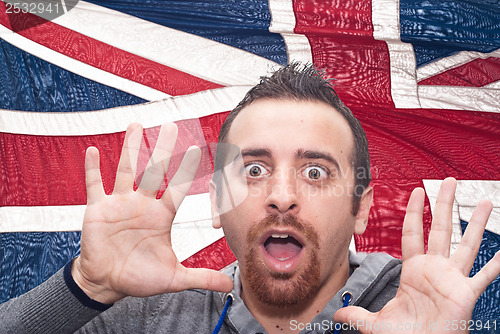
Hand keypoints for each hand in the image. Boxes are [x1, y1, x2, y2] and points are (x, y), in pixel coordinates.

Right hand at [72, 123, 232, 303]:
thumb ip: (201, 277)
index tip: (197, 148)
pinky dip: (93, 170)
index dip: (187, 169)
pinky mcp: (98, 210)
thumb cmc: (140, 277)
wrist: (109, 282)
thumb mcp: (174, 277)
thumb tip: (230, 284)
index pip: (178, 187)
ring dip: (130, 148)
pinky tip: (92, 151)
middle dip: (162, 148)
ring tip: (136, 125)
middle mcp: (143, 204)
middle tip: (170, 125)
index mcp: (162, 215)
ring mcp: (120, 204)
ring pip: (126, 170)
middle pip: (155, 170)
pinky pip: (95, 186)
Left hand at [334, 177, 499, 332]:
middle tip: (450, 181)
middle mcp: (434, 269)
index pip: (413, 232)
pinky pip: (485, 275)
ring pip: (467, 244)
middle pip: (440, 228)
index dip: (414, 211)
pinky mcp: (466, 293)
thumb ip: (357, 314)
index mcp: (413, 269)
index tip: (418, 191)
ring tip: (486, 202)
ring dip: (476, 223)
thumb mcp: (376, 323)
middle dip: (445, 204)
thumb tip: (336, 313)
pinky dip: (497, 264)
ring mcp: (452, 279)